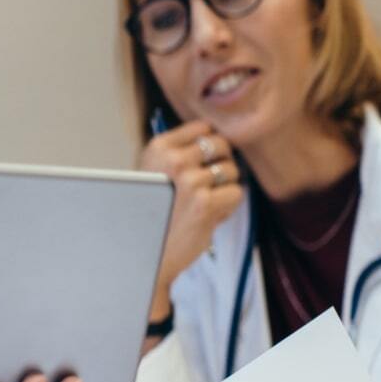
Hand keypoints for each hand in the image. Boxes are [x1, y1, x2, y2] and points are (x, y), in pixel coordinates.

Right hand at [137, 121, 244, 317]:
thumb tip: (219, 138)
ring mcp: (190, 181)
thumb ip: (179, 152)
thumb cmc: (153, 213)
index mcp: (158, 148)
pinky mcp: (205, 203)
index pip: (204, 128)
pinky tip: (208, 217)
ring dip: (225, 188)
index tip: (200, 164)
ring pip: (232, 170)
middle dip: (221, 165)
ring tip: (203, 205)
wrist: (143, 254)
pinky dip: (228, 207)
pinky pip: (237, 193)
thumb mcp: (155, 172)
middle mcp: (173, 160)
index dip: (209, 147)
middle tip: (207, 187)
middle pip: (222, 145)